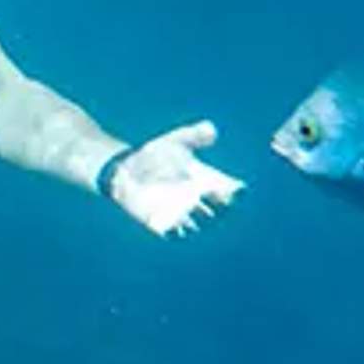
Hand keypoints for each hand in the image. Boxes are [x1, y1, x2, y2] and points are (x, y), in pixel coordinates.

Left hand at [107, 122, 242, 237]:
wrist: (127, 168)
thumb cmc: (156, 153)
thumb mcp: (176, 141)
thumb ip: (194, 135)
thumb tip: (212, 130)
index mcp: (208, 182)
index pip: (231, 193)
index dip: (236, 193)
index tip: (235, 188)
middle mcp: (199, 201)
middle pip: (219, 212)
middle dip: (217, 206)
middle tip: (208, 192)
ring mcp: (182, 215)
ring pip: (199, 225)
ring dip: (197, 219)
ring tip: (191, 204)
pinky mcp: (163, 225)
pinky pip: (174, 234)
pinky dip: (174, 230)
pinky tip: (171, 223)